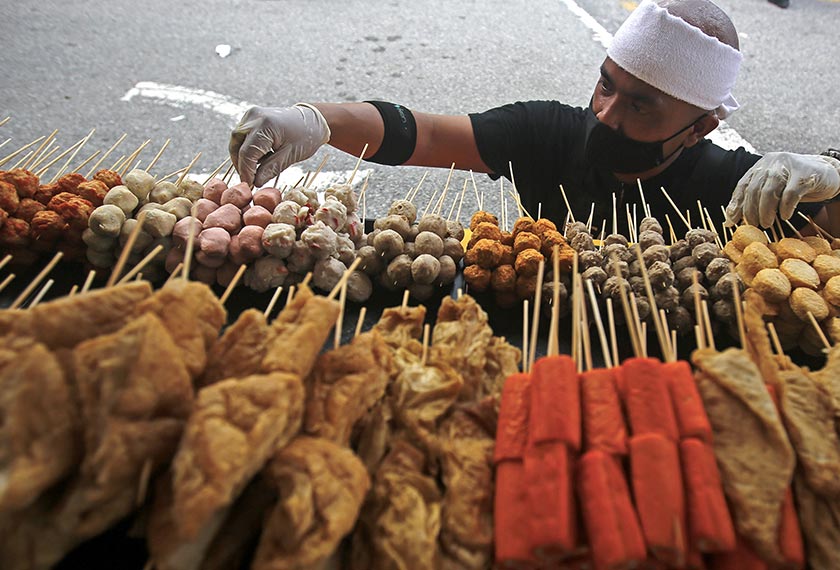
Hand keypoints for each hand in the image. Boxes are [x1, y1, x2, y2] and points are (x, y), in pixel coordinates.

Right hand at [229, 104, 330, 186]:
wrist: (312, 120)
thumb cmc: (306, 137)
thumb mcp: (290, 156)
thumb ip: (271, 169)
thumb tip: (255, 182)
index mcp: (266, 125)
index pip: (247, 153)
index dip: (246, 172)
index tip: (248, 186)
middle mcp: (254, 117)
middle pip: (237, 145)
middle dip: (241, 165)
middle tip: (248, 180)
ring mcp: (251, 114)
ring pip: (236, 140)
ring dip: (241, 157)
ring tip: (252, 170)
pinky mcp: (251, 116)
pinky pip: (241, 135)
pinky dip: (245, 148)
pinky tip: (257, 158)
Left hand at [725, 152, 839, 227]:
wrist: (830, 173)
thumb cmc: (797, 184)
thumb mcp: (775, 188)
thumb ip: (756, 198)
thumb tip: (731, 220)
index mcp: (761, 165)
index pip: (742, 185)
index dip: (735, 204)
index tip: (731, 222)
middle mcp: (772, 162)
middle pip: (754, 189)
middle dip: (750, 211)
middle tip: (753, 226)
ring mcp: (788, 165)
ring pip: (769, 191)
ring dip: (765, 211)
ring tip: (766, 224)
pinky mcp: (804, 173)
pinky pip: (790, 194)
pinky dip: (785, 207)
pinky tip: (785, 216)